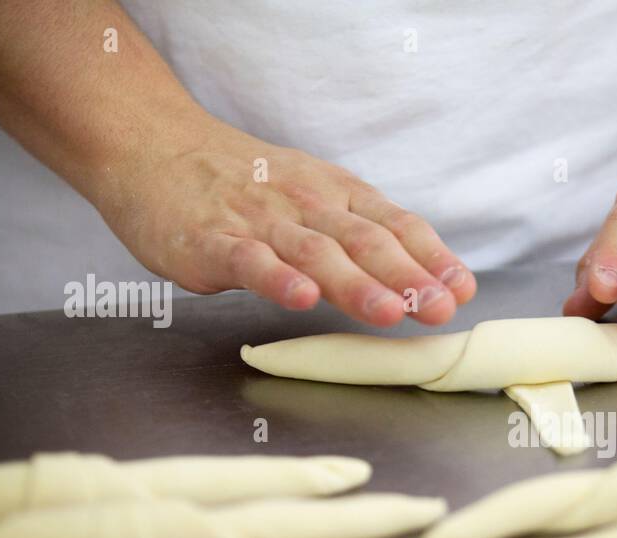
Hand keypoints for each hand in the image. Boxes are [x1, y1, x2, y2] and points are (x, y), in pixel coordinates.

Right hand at [97, 116, 474, 325]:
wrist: (154, 147)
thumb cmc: (245, 184)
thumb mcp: (312, 196)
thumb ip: (360, 236)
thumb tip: (422, 277)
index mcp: (336, 195)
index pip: (395, 224)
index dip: (431, 257)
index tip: (462, 289)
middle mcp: (306, 204)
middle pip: (365, 242)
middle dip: (407, 277)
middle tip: (437, 309)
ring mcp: (260, 221)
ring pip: (316, 254)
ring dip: (355, 285)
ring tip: (388, 312)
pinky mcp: (213, 241)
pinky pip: (251, 261)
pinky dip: (278, 280)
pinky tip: (301, 300)